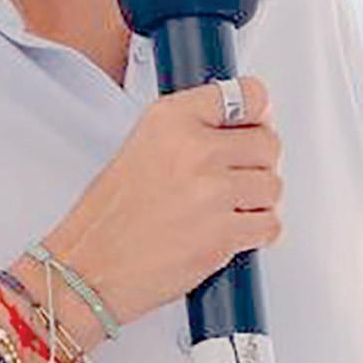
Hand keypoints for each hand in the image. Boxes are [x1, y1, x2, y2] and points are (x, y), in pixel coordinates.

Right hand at [43, 76, 283, 332]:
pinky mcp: (223, 233)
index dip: (257, 113)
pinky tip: (228, 231)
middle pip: (268, 143)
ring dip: (258, 201)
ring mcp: (211, 191)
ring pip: (273, 186)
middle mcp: (194, 149)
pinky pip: (270, 225)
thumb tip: (239, 129)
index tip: (255, 124)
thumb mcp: (140, 147)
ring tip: (224, 209)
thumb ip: (189, 131)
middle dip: (257, 163)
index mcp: (170, 119)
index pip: (247, 95)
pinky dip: (257, 232)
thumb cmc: (107, 217)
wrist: (90, 268)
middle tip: (236, 177)